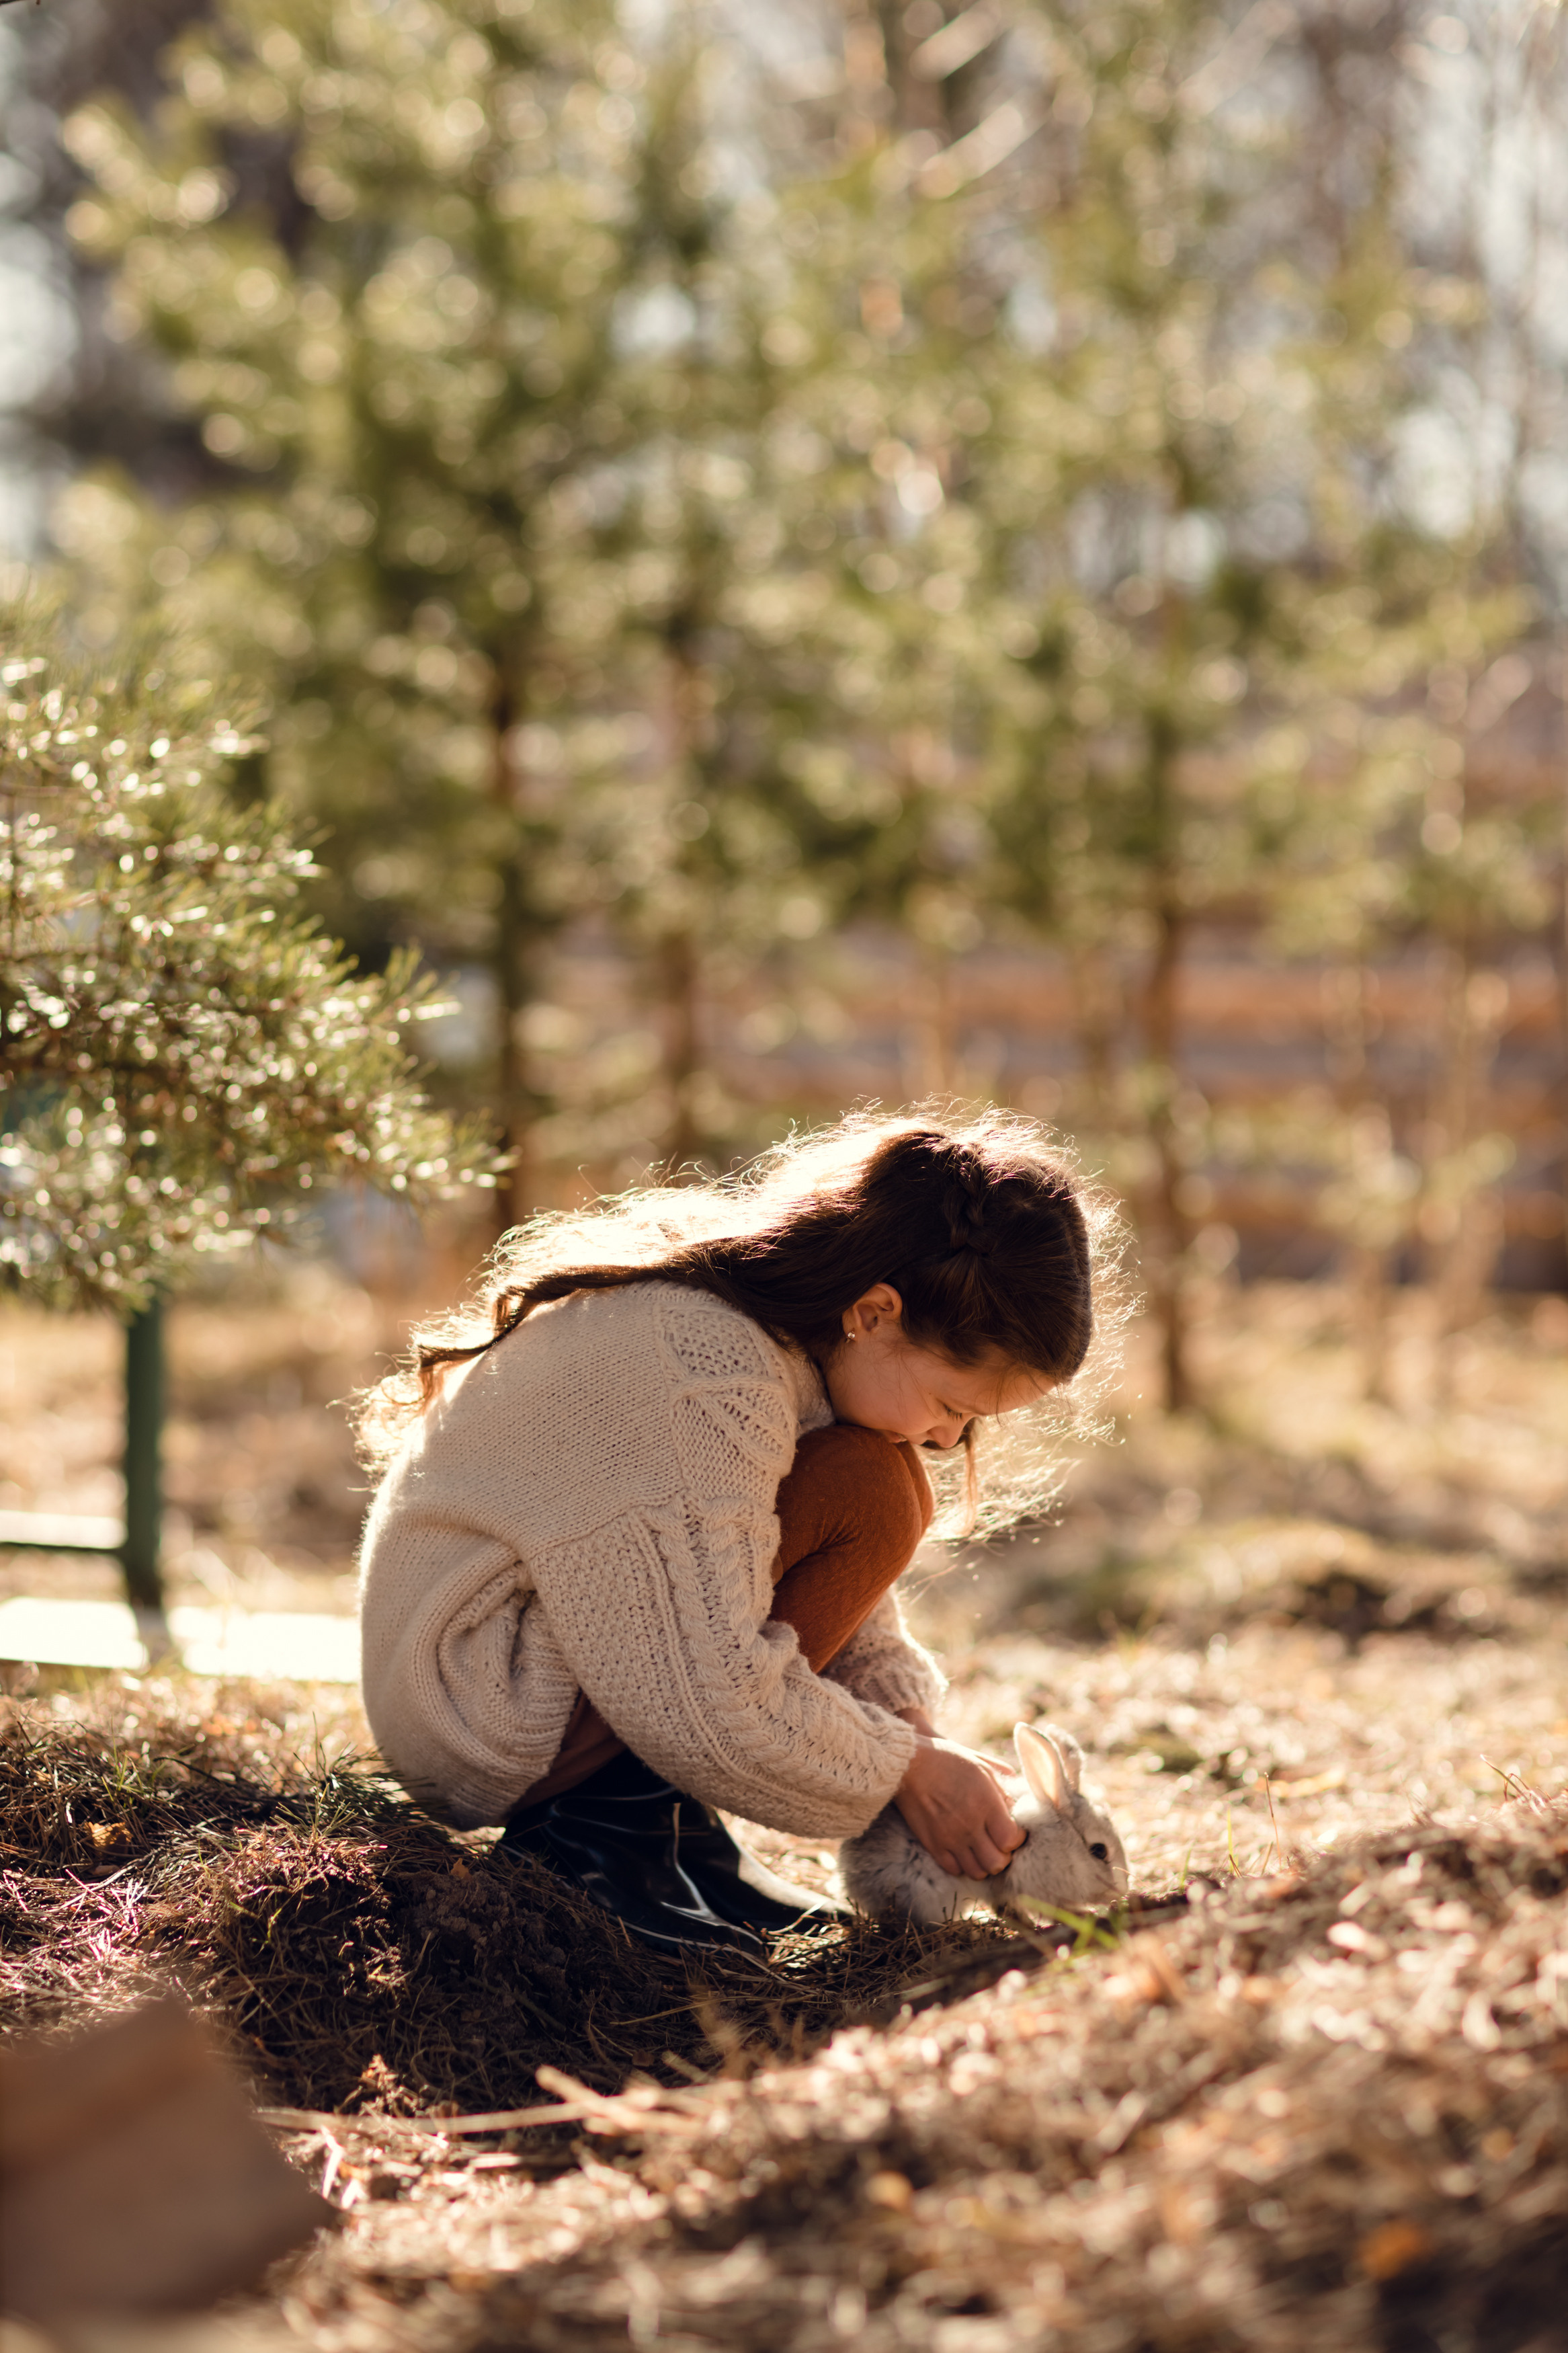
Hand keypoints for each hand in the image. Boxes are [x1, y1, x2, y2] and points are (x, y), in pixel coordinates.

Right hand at [893, 1734, 1024, 1879]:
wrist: (909, 1764)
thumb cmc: (948, 1760)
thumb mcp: (981, 1764)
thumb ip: (1004, 1785)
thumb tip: (1019, 1801)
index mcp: (986, 1804)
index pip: (1012, 1840)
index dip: (1018, 1838)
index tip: (1015, 1830)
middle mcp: (969, 1826)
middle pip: (997, 1863)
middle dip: (1004, 1855)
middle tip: (1000, 1843)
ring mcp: (950, 1838)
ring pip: (977, 1872)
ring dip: (984, 1863)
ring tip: (982, 1848)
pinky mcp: (933, 1845)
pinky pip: (955, 1870)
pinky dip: (963, 1864)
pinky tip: (963, 1849)